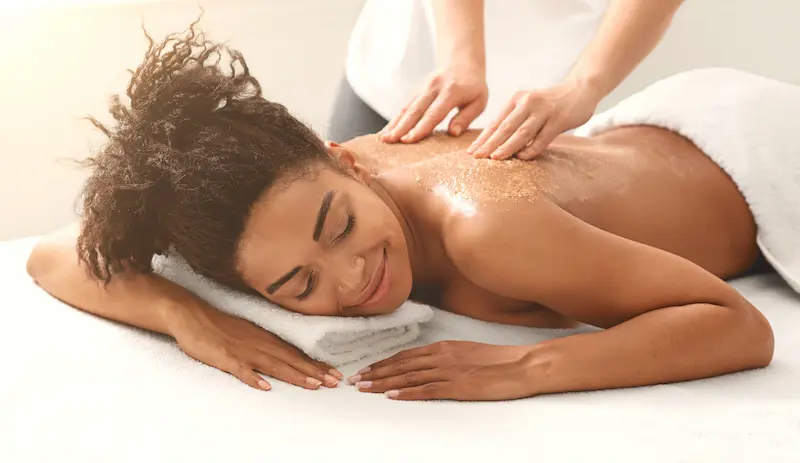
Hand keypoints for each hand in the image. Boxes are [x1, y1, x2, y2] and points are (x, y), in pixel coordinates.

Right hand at [169, 303, 341, 390]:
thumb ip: (265, 345)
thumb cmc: (220, 326)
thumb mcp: (249, 333)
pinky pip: (242, 370)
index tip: (334, 374)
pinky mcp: (226, 358)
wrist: (193, 316)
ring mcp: (243, 351)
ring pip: (274, 365)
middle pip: (291, 360)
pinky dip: (254, 378)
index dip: (315, 365)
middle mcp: (259, 344)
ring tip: (313, 385)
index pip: (295, 354)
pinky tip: (266, 387)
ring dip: (295, 375)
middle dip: (314, 372)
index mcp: (266, 339)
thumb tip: (283, 357)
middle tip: (334, 382)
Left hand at [348, 341, 537, 400]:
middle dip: (376, 373)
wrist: (522, 365)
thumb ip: (447, 356)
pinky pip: (427, 390)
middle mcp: (442, 356)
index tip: (368, 369)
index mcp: (444, 347)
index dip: (384, 363)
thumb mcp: (468, 351)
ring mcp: (449, 372)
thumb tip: (430, 363)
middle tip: (356, 380)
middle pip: (402, 365)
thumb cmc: (499, 359)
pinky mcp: (459, 387)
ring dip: (384, 383)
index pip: (406, 355)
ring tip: (366, 388)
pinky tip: (393, 396)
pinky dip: (408, 393)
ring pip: (409, 377)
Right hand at [379, 65, 487, 143]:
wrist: (461, 61)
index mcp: (451, 91)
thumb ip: (466, 118)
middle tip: (389, 141)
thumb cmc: (473, 86)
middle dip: (401, 127)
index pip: (434, 113)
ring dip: (394, 124)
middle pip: (415, 110)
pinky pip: (404, 106)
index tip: (409, 140)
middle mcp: (433, 88)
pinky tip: (386, 131)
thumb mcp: (479, 101)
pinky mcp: (416, 91)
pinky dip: (395, 120)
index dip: (420, 127)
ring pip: (406, 107)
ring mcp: (423, 88)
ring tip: (383, 139)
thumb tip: (453, 133)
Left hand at [468, 81, 600, 159]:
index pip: (496, 122)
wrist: (580, 90)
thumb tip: (494, 143)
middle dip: (490, 143)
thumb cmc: (550, 103)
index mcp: (517, 99)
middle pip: (506, 127)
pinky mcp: (559, 119)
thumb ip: (514, 120)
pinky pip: (543, 137)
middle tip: (477, 157)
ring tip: (495, 158)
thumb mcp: (528, 106)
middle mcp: (528, 102)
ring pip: (522, 132)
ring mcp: (544, 110)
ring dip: (508, 146)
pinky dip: (532, 148)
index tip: (471, 152)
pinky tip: (522, 158)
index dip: (483, 138)